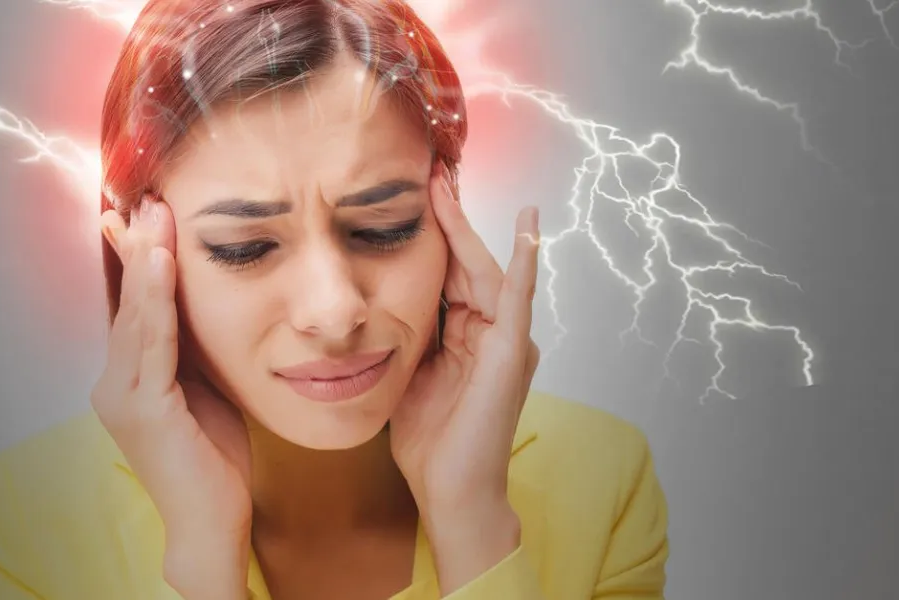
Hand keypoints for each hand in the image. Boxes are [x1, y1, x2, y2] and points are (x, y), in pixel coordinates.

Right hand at [93, 195, 251, 597]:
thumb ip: (193, 349)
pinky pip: (152, 343)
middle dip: (139, 248)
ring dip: (147, 261)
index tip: (145, 214)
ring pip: (137, 316)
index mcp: (129, 378)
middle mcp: (114, 383)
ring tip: (156, 216)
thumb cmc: (211, 460)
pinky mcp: (143, 410)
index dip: (138, 259)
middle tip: (150, 197)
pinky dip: (155, 300)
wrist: (212, 523)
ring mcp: (122, 397)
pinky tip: (161, 264)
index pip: (134, 307)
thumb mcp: (203, 388)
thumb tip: (199, 302)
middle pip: (129, 302)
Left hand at [388, 163, 540, 592]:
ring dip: (466, 229)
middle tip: (430, 173)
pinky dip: (525, 261)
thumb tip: (370, 308)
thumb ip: (402, 338)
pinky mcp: (512, 354)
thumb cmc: (429, 444)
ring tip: (446, 188)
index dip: (434, 235)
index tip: (413, 195)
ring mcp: (506, 341)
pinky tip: (528, 226)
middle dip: (448, 219)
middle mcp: (491, 332)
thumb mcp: (405, 374)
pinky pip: (518, 299)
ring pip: (486, 271)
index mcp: (466, 337)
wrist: (451, 492)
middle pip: (467, 264)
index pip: (448, 273)